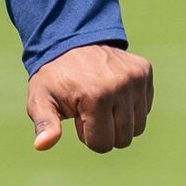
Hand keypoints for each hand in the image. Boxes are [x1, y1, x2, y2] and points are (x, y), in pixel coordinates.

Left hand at [27, 43, 153, 152]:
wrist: (69, 41)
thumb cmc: (54, 78)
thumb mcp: (41, 100)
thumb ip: (45, 124)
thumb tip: (41, 145)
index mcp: (95, 96)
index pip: (102, 144)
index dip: (87, 136)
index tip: (77, 116)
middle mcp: (121, 86)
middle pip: (123, 139)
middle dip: (104, 132)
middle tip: (89, 110)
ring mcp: (136, 78)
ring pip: (137, 127)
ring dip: (119, 122)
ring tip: (101, 102)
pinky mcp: (144, 71)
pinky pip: (145, 108)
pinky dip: (129, 107)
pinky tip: (112, 92)